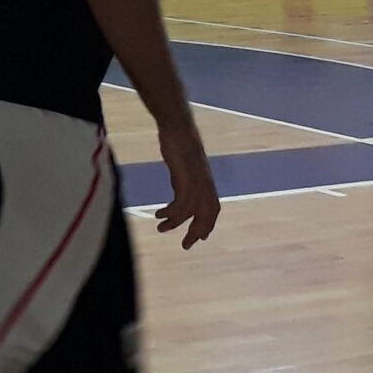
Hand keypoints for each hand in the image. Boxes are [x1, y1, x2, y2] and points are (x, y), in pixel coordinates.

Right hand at [153, 121, 219, 249]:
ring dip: (176, 224)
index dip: (208, 223)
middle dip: (197, 231)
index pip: (213, 208)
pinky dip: (170, 213)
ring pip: (192, 212)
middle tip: (186, 245)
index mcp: (207, 181)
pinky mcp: (185, 179)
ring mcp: (196, 182)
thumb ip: (185, 178)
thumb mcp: (185, 164)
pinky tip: (159, 214)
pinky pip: (180, 204)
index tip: (201, 237)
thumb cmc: (179, 141)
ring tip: (161, 229)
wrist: (178, 127)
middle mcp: (205, 184)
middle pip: (206, 214)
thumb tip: (180, 189)